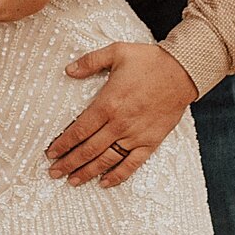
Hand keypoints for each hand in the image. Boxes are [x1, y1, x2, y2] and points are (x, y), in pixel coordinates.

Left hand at [46, 42, 197, 186]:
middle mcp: (119, 123)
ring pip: (107, 160)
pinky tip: (105, 183)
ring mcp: (135, 135)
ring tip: (72, 181)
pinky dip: (118, 175)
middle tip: (54, 172)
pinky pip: (132, 163)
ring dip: (88, 172)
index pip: (79, 130)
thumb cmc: (149, 61)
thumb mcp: (116, 52)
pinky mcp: (151, 141)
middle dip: (69, 163)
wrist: (183, 71)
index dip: (63, 144)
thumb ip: (90, 61)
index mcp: (108, 103)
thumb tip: (68, 70)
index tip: (50, 153)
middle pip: (88, 149)